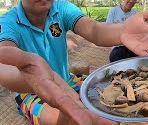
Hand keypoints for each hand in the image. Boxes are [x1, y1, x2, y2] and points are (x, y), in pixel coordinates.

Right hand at [0, 47, 116, 124]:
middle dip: (93, 119)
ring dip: (98, 118)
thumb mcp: (24, 59)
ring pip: (83, 111)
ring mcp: (66, 100)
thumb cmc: (28, 66)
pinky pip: (84, 107)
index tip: (85, 122)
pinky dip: (95, 112)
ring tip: (115, 123)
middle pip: (77, 111)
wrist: (32, 74)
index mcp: (49, 90)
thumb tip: (0, 51)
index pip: (62, 102)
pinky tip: (107, 116)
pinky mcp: (71, 98)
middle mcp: (59, 98)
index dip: (73, 112)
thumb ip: (15, 57)